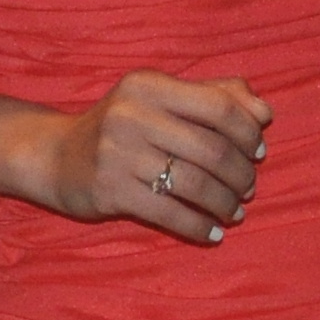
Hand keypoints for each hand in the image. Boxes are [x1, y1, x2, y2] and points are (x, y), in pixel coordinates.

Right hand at [29, 71, 270, 243]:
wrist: (55, 156)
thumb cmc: (122, 125)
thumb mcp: (160, 98)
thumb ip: (214, 95)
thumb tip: (264, 112)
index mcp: (148, 85)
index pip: (219, 107)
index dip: (248, 133)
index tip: (258, 151)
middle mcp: (130, 114)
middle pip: (212, 150)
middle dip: (241, 175)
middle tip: (247, 188)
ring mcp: (117, 153)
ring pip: (195, 185)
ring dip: (225, 204)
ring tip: (233, 212)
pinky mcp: (109, 190)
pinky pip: (170, 213)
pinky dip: (199, 227)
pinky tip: (212, 234)